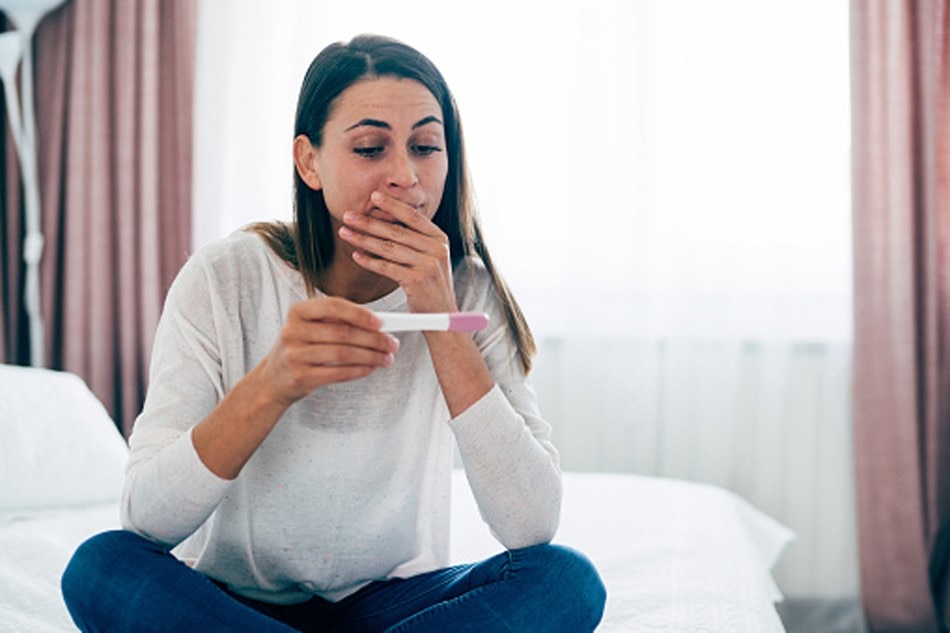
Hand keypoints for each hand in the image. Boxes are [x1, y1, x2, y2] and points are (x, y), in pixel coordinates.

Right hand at [258, 296, 398, 405]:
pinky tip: (370, 368)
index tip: (380, 322)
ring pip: (343, 354)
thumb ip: (337, 322)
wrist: (273, 379)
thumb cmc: (300, 348)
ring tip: (386, 358)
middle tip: (392, 343)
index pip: (333, 306)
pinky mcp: (301, 376)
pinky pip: (338, 373)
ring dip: (371, 357)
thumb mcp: (310, 327)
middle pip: (342, 333)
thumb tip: (378, 324)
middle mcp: (293, 330)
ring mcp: (295, 354)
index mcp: (298, 311)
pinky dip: (359, 370)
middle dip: (373, 339)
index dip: (360, 314)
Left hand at [338, 191, 457, 312]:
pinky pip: (387, 267)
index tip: (373, 196)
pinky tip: (356, 255)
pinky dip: (370, 261)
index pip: (413, 217)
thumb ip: (414, 240)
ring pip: (389, 248)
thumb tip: (384, 221)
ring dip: (363, 239)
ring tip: (345, 233)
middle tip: (348, 215)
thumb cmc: (431, 286)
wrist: (442, 314)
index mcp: (439, 238)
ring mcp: (428, 264)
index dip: (392, 205)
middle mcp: (436, 249)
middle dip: (369, 222)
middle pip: (397, 231)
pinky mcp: (418, 281)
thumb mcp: (430, 258)